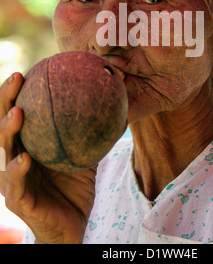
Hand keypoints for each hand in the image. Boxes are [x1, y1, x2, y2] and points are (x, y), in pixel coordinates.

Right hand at [0, 73, 96, 243]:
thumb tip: (118, 108)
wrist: (72, 225)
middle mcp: (16, 157)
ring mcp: (13, 179)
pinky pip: (15, 183)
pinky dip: (17, 170)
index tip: (27, 70)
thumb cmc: (75, 187)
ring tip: (18, 112)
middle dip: (7, 100)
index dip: (19, 92)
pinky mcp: (18, 200)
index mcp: (29, 144)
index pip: (20, 113)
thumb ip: (93, 134)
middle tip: (16, 78)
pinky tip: (23, 158)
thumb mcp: (87, 157)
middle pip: (5, 125)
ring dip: (8, 130)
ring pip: (4, 151)